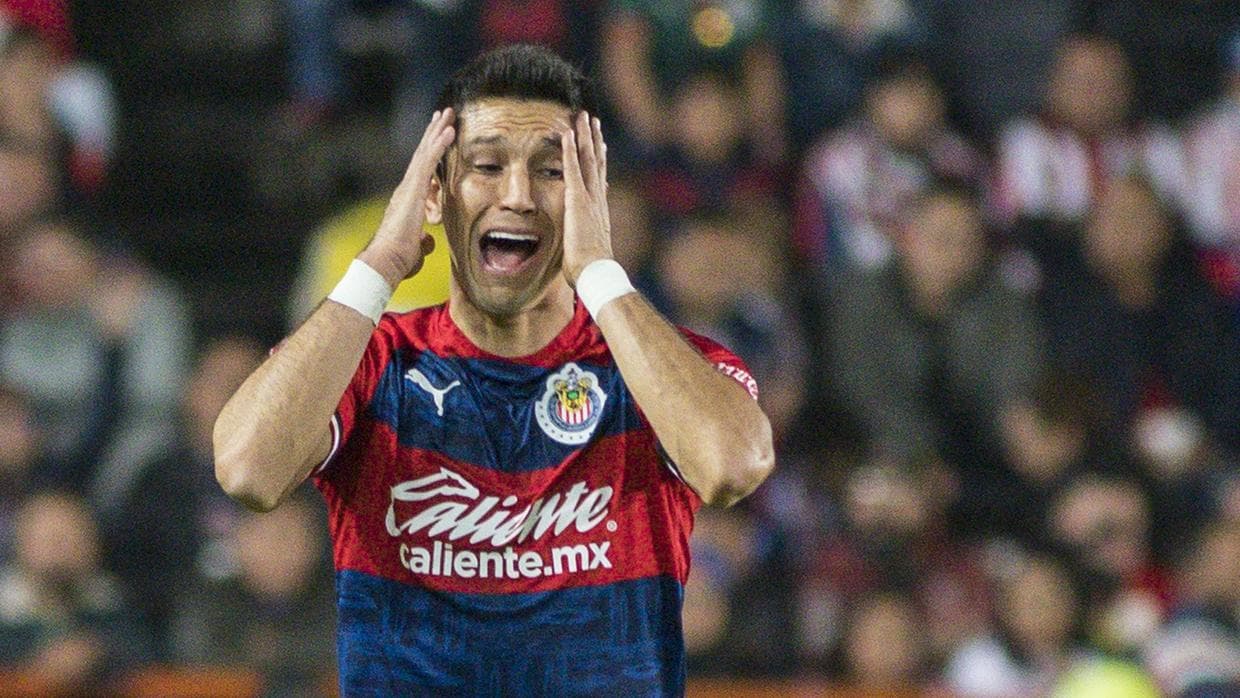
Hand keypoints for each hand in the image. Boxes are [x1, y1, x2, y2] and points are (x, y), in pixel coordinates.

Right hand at [359, 108, 455, 288]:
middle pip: (422, 155)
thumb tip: (427, 243)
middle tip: (442, 114)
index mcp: (407, 201)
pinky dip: (439, 145)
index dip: (429, 153)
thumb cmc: (398, 259)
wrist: (385, 261)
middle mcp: (406, 189)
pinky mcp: (413, 189)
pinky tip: (449, 131)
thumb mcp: (416, 248)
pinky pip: (428, 161)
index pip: (422, 172)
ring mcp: (409, 187)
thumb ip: (422, 242)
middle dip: (433, 133)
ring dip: (437, 131)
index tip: (437, 137)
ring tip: (448, 113)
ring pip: (425, 153)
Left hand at [560, 111, 612, 286]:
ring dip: (585, 137)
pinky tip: (567, 134)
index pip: (599, 179)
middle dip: (594, 141)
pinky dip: (570, 151)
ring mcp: (589, 198)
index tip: (600, 145)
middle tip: (593, 121)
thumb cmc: (589, 269)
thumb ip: (586, 236)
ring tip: (583, 117)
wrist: (595, 272)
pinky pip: (572, 169)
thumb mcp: (588, 248)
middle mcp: (597, 199)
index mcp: (598, 210)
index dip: (599, 160)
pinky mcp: (577, 200)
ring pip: (588, 160)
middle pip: (597, 163)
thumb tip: (587, 237)